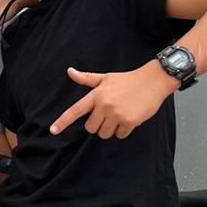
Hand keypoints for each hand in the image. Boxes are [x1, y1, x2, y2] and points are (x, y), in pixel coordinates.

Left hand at [50, 63, 178, 138]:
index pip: (75, 110)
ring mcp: (117, 114)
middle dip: (98, 124)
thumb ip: (86, 78)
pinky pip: (120, 135)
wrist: (153, 81)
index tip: (53, 131)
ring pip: (104, 134)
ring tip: (119, 115)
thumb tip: (70, 71)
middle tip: (108, 113)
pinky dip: (123, 130)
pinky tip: (129, 117)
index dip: (63, 121)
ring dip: (110, 129)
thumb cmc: (127, 80)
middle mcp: (104, 105)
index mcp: (96, 95)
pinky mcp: (130, 121)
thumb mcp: (105, 77)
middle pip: (91, 128)